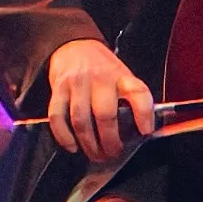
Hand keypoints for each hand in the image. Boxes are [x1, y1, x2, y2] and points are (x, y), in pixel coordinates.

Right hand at [44, 37, 158, 167]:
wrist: (74, 46)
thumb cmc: (103, 69)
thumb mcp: (123, 77)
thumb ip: (131, 99)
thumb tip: (141, 131)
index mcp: (121, 76)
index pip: (138, 92)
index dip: (144, 114)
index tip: (145, 131)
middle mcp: (99, 79)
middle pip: (105, 115)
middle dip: (110, 141)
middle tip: (112, 154)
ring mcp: (76, 84)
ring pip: (80, 120)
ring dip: (88, 143)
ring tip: (95, 155)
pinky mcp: (57, 88)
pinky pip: (57, 116)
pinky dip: (63, 135)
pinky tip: (72, 146)